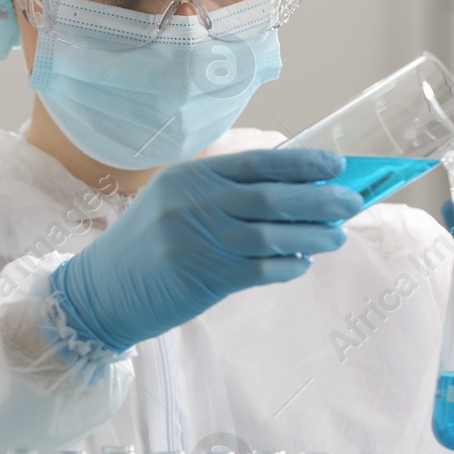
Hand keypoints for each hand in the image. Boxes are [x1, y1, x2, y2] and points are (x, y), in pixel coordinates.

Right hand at [51, 148, 363, 351]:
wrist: (101, 291)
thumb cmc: (146, 246)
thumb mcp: (174, 204)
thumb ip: (222, 194)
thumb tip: (293, 192)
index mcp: (189, 176)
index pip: (257, 162)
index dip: (302, 163)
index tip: (335, 165)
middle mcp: (193, 203)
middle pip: (271, 197)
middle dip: (319, 198)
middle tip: (352, 202)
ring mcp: (197, 240)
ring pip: (272, 234)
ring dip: (312, 235)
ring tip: (338, 236)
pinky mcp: (203, 277)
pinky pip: (260, 269)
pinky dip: (288, 266)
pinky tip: (302, 264)